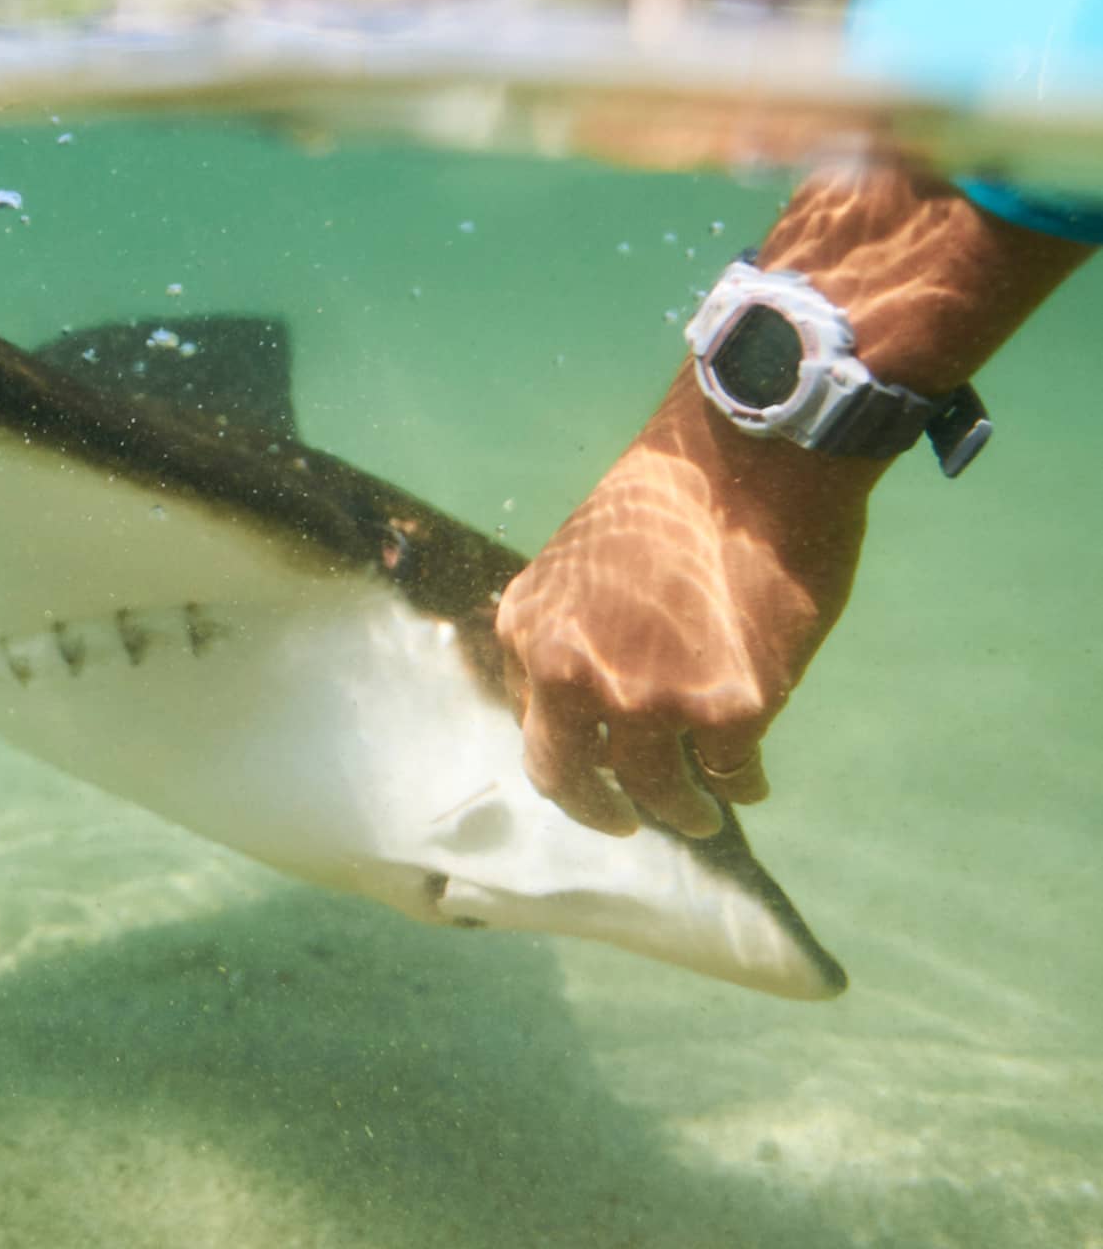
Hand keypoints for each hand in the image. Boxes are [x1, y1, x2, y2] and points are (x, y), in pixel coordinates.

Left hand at [496, 369, 872, 836]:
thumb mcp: (585, 560)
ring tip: (700, 814)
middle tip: (622, 823)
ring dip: (681, 811)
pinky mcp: (726, 714)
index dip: (568, 744)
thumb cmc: (676, 498)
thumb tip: (588, 698)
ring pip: (658, 790)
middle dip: (599, 811)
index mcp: (530, 628)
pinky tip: (750, 781)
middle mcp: (573, 674)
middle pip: (571, 779)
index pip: (534, 717)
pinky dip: (740, 785)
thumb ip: (576, 628)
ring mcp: (648, 701)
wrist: (753, 460)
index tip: (593, 759)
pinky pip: (730, 776)